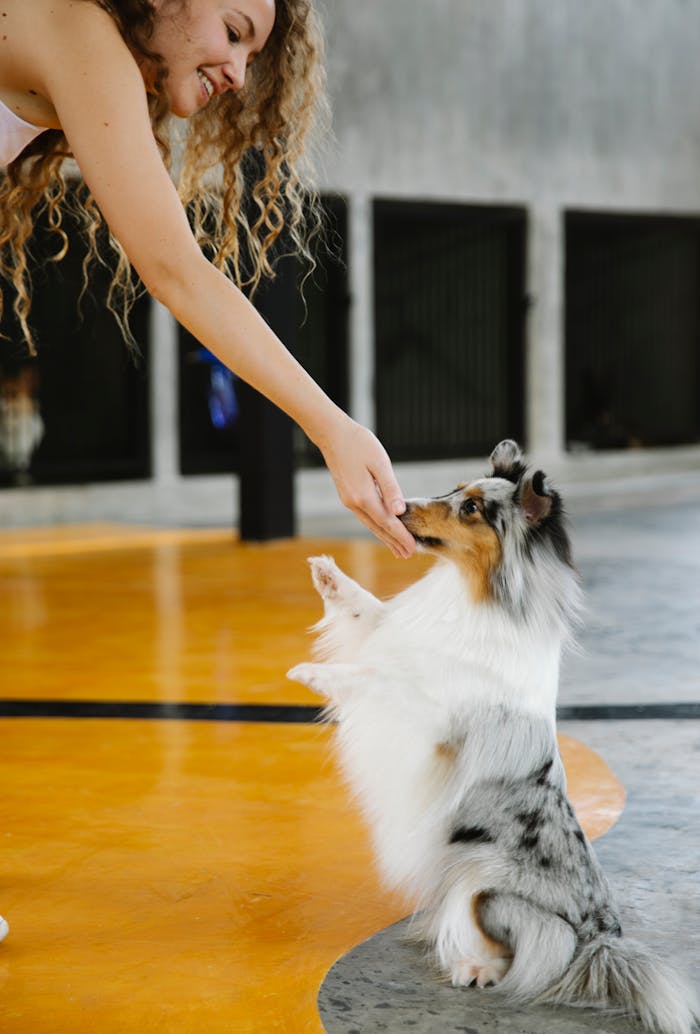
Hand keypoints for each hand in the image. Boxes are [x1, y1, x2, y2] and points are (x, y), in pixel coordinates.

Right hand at [318, 414, 415, 558]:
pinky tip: (382, 528)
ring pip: (370, 524)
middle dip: (393, 542)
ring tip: (397, 548)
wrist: (332, 434)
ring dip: (384, 536)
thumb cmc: (359, 443)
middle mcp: (354, 503)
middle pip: (378, 528)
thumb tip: (399, 512)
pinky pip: (364, 516)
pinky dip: (376, 525)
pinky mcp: (346, 496)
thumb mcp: (380, 463)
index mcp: (364, 496)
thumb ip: (390, 488)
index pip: (387, 522)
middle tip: (408, 554)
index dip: (401, 536)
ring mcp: (348, 500)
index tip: (413, 548)